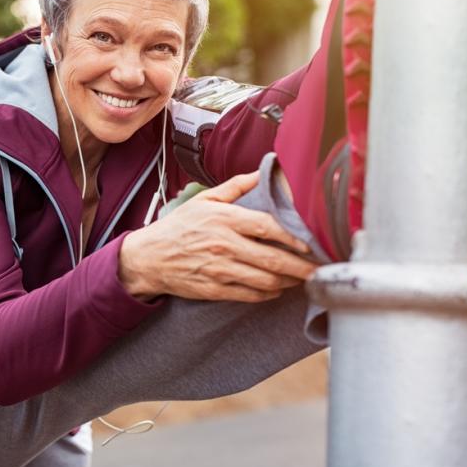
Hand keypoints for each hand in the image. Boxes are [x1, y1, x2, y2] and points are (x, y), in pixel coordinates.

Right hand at [119, 171, 317, 302]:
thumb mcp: (203, 200)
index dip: (294, 237)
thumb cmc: (177, 228)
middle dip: (302, 267)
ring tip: (300, 278)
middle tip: (318, 269)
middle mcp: (223, 245)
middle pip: (273, 259)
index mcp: (223, 219)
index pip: (268, 227)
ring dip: (288, 282)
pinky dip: (268, 293)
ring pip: (266, 280)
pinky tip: (276, 288)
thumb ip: (236, 187)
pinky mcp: (214, 289)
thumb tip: (263, 172)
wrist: (147, 258)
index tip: (311, 244)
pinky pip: (250, 295)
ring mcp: (219, 270)